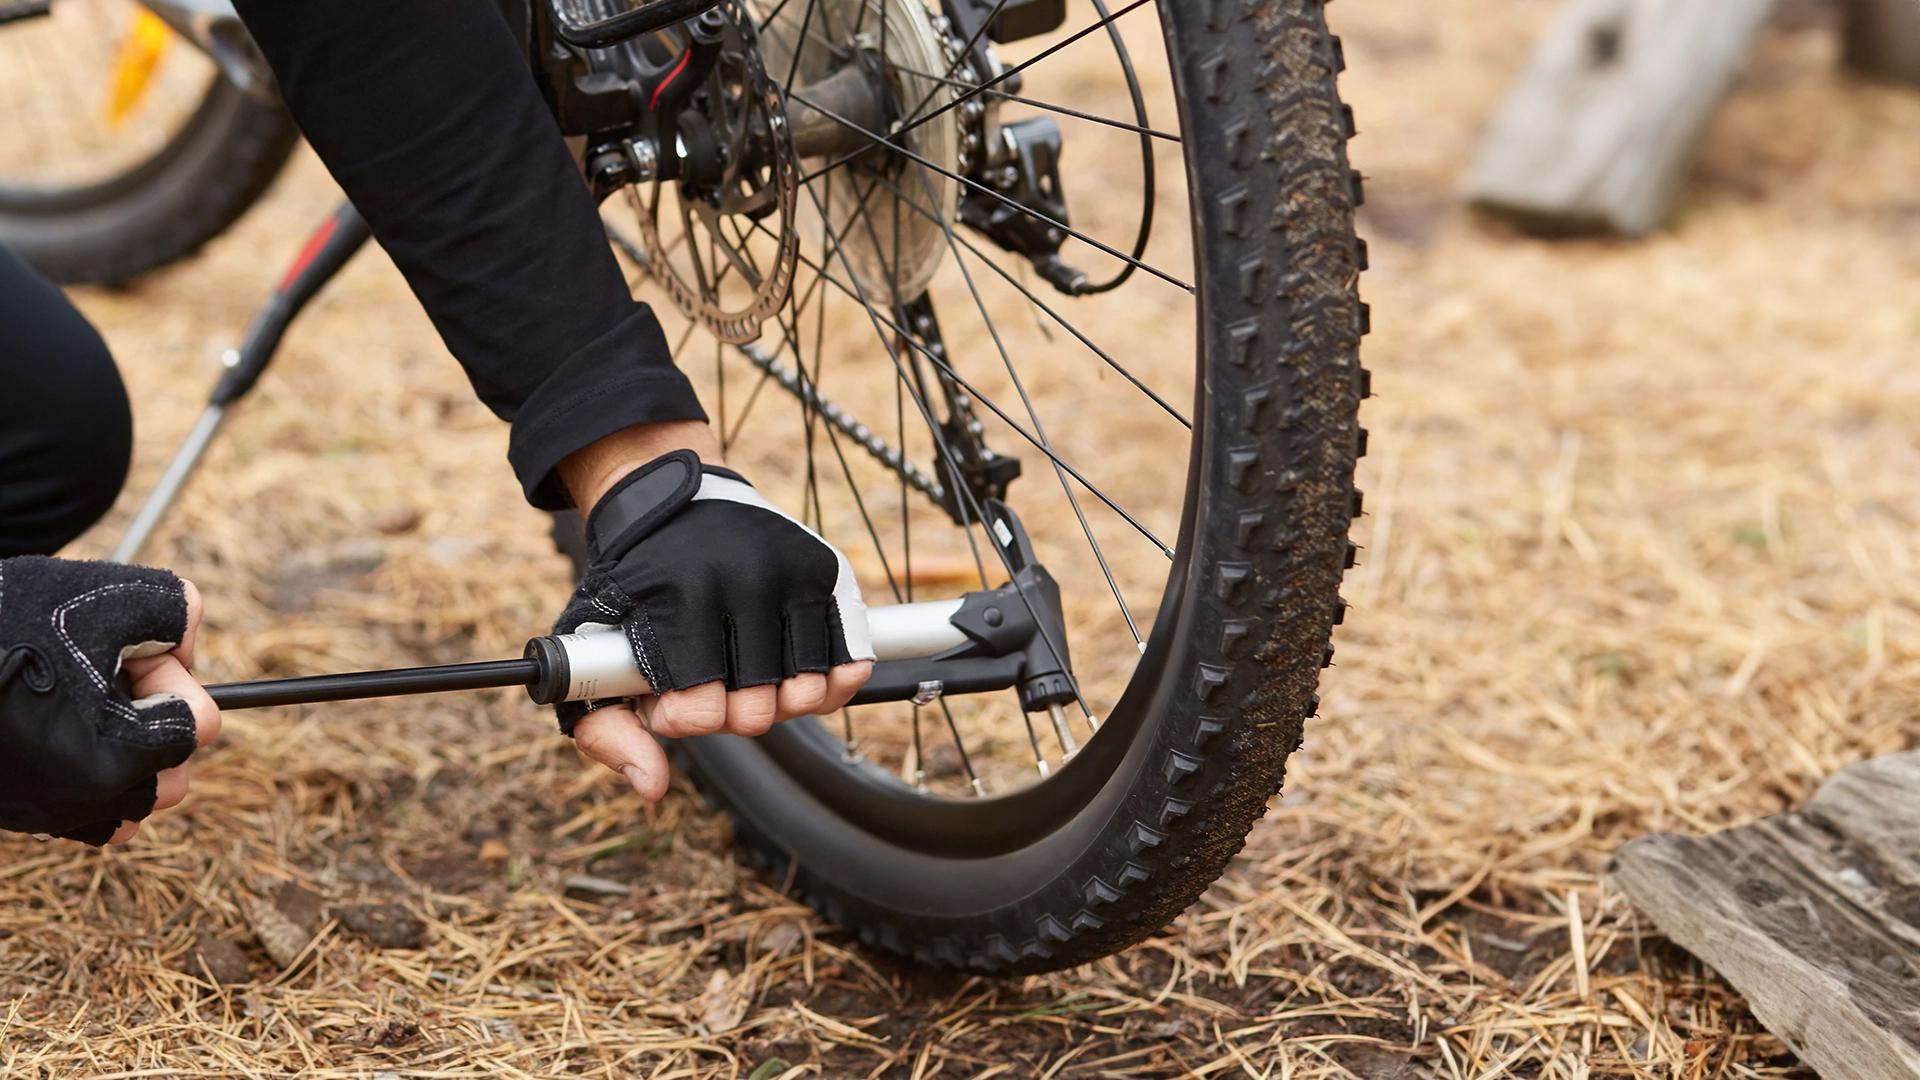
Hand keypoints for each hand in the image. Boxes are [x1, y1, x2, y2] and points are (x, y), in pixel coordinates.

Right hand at [0, 558, 220, 844]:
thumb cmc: (2, 626)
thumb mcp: (105, 597)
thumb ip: (175, 612)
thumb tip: (185, 645)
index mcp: (117, 756)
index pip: (198, 724)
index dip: (168, 675)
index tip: (126, 654)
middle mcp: (86, 801)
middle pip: (174, 768)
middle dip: (153, 717)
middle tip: (100, 676)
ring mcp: (51, 814)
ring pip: (134, 794)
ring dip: (126, 748)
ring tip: (76, 700)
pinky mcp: (22, 815)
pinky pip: (89, 811)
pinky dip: (92, 772)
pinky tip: (61, 728)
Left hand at [552, 435, 873, 800]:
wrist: (671, 498)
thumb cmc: (632, 583)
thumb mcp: (590, 645)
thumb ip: (605, 727)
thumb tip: (653, 786)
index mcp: (681, 600)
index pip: (702, 711)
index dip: (682, 719)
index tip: (668, 696)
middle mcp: (744, 581)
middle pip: (758, 711)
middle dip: (730, 714)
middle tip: (711, 685)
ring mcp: (792, 573)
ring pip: (809, 693)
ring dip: (779, 702)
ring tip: (750, 678)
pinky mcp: (827, 569)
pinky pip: (851, 661)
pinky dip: (829, 684)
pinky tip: (796, 674)